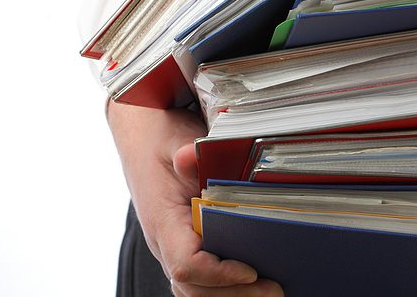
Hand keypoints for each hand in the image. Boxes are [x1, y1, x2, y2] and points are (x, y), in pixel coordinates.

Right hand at [108, 101, 284, 296]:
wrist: (141, 136)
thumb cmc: (160, 140)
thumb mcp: (175, 140)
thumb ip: (187, 151)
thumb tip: (190, 156)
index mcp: (163, 221)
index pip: (186, 262)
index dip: (218, 273)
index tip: (250, 271)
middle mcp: (165, 242)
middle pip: (193, 286)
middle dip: (234, 294)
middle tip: (275, 290)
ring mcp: (173, 246)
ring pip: (195, 288)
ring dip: (230, 295)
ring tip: (271, 291)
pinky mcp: (185, 242)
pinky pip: (200, 277)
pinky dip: (224, 287)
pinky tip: (256, 282)